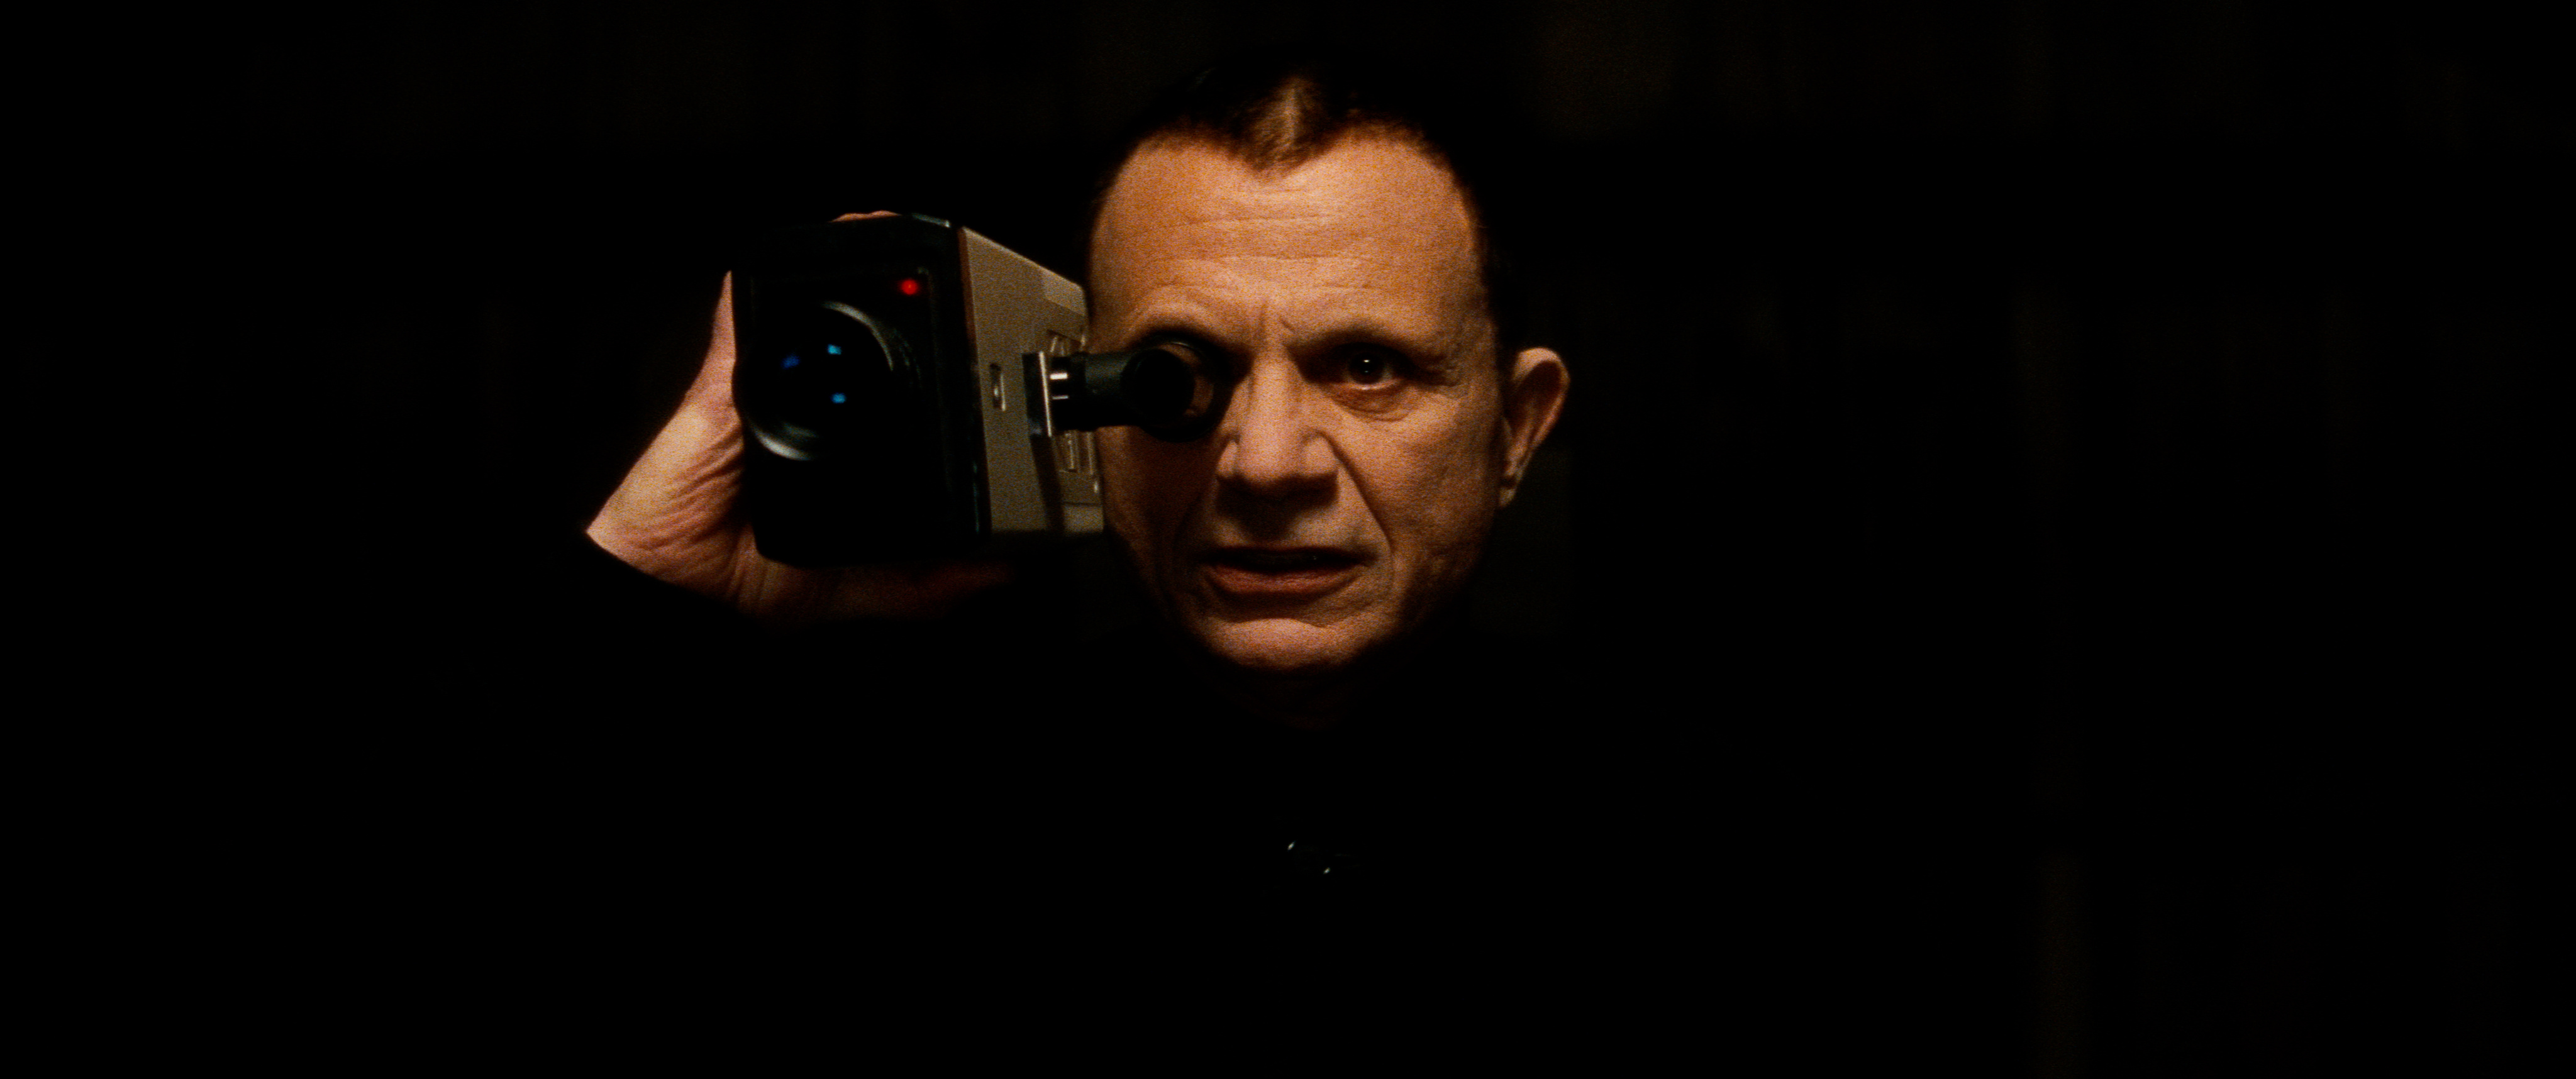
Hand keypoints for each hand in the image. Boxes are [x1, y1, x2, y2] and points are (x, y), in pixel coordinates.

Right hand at [586, 213, 1010, 626]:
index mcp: (832, 448)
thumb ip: (926, 583)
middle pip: (849, 338)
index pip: (885, 390)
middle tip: (954, 293)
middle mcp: (798, 410)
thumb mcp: (859, 589)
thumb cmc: (744, 587)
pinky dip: (770, 285)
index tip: (975, 349)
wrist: (676, 599)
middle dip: (898, 307)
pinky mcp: (722, 383)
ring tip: (895, 251)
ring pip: (800, 312)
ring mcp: (760, 391)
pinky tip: (813, 258)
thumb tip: (998, 565)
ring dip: (844, 281)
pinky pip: (744, 318)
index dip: (927, 363)